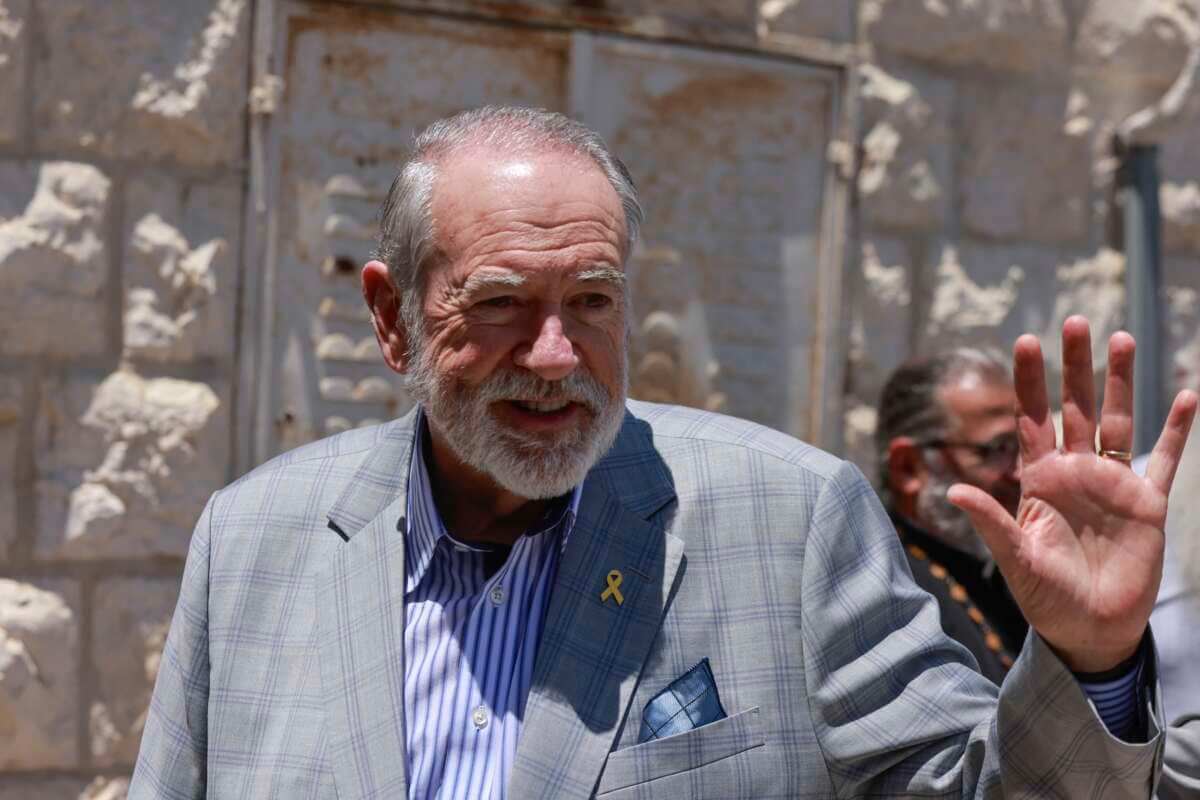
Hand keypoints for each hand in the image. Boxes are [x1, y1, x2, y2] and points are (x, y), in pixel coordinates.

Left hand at [949, 316, 1197, 672]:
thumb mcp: (1016, 559)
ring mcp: (1112, 485)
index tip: (1024, 340)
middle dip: (1074, 366)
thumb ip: (991, 521)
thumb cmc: (1046, 597)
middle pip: (1075, 407)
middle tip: (1074, 321)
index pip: (1031, 419)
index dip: (1028, 382)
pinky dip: (1178, 430)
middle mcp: (1075, 473)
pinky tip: (1188, 396)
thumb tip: (955, 489)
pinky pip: (1165, 460)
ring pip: (1117, 421)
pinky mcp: (1147, 505)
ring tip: (1122, 338)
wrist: (1090, 630)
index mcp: (1039, 481)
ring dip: (1120, 382)